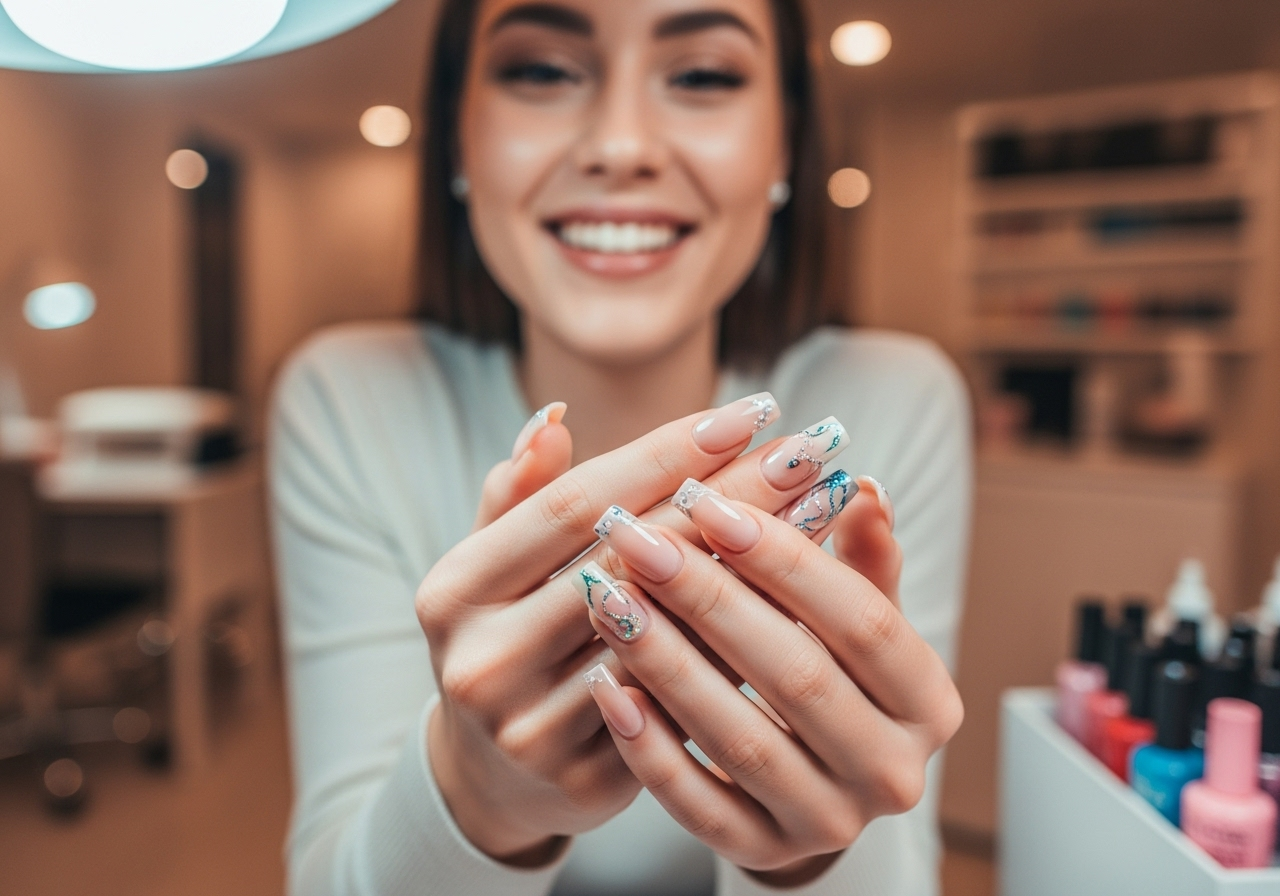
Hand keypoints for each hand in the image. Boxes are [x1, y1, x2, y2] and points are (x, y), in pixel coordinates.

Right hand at [415, 395, 848, 862]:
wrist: (488, 775)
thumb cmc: (506, 636)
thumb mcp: (491, 565)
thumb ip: (519, 495)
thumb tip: (555, 417)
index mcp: (454, 590)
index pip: (575, 504)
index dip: (666, 454)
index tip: (747, 413)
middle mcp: (483, 661)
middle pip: (630, 560)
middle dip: (729, 497)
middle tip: (805, 451)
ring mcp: (532, 729)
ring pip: (667, 633)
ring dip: (754, 567)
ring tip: (824, 508)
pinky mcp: (586, 783)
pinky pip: (683, 701)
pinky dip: (743, 644)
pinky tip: (805, 596)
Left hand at [583, 478, 961, 880]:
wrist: (810, 773)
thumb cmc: (830, 666)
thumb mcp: (858, 612)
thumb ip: (864, 556)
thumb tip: (864, 489)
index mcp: (929, 703)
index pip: (863, 621)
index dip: (787, 559)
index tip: (710, 503)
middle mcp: (892, 774)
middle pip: (798, 675)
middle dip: (708, 599)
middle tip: (637, 541)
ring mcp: (827, 823)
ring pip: (740, 739)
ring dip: (667, 662)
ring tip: (608, 597)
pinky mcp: (761, 853)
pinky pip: (696, 805)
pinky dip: (649, 746)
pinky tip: (605, 685)